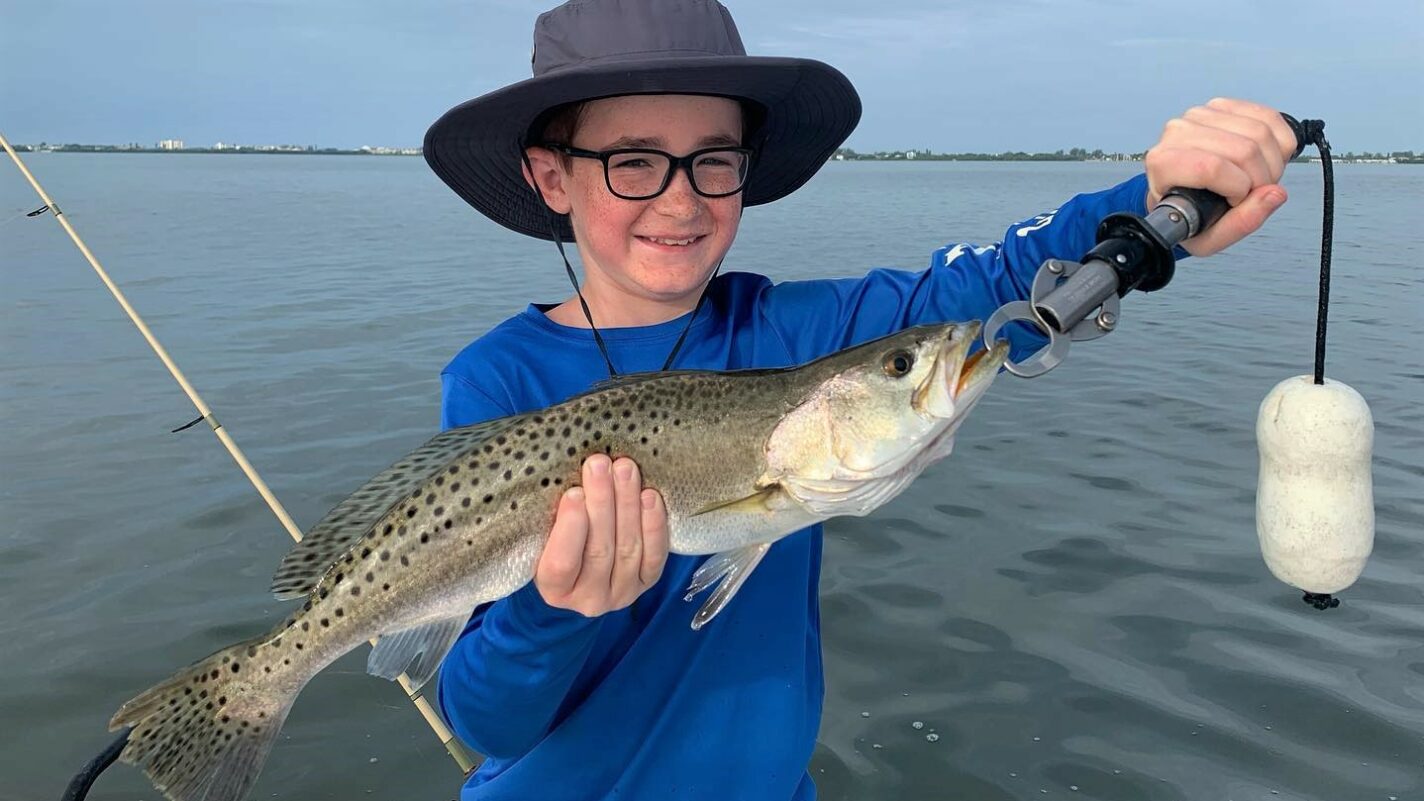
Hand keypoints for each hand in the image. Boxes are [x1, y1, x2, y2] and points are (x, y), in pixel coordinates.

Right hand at [535, 454, 668, 615]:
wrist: (581, 575)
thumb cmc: (554, 547)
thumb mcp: (542, 539)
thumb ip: (550, 520)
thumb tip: (566, 480)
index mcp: (554, 590)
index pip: (561, 564)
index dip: (570, 528)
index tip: (574, 493)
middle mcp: (590, 599)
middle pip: (599, 550)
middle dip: (601, 503)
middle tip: (600, 465)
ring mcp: (622, 593)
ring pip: (628, 548)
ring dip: (628, 504)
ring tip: (625, 469)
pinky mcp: (647, 583)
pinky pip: (654, 555)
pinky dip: (653, 525)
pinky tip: (650, 496)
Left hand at [1144, 98, 1297, 256]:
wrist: (1179, 190)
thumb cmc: (1188, 213)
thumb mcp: (1206, 237)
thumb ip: (1239, 224)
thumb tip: (1274, 194)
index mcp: (1163, 164)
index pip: (1211, 168)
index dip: (1238, 189)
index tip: (1235, 201)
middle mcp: (1177, 132)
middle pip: (1244, 149)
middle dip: (1262, 179)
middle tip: (1252, 194)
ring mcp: (1200, 115)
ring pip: (1260, 132)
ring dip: (1273, 163)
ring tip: (1257, 179)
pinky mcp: (1223, 106)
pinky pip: (1269, 118)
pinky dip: (1279, 143)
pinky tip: (1266, 160)